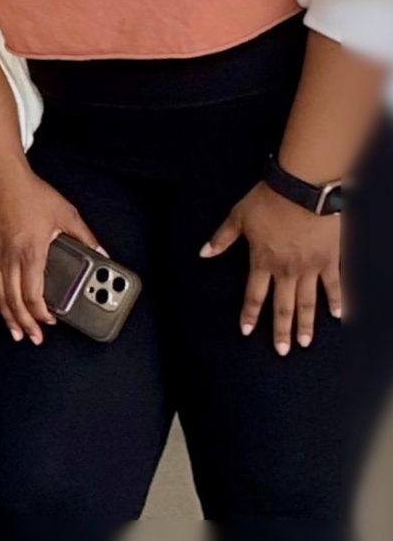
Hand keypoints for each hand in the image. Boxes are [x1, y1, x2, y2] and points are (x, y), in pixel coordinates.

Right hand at [0, 167, 103, 345]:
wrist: (2, 178)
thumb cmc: (32, 194)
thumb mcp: (66, 214)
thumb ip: (85, 237)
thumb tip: (102, 254)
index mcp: (32, 252)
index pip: (33, 294)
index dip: (41, 313)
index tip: (50, 320)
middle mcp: (11, 257)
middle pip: (15, 300)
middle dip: (25, 323)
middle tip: (33, 338)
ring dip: (7, 316)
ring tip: (15, 331)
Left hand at [203, 182, 343, 355]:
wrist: (303, 190)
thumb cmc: (268, 200)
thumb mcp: (237, 217)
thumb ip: (221, 238)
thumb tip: (203, 253)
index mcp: (262, 261)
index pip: (253, 295)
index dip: (249, 314)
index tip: (246, 331)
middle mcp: (286, 270)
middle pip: (282, 306)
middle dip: (280, 330)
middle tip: (282, 350)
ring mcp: (310, 267)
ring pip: (307, 302)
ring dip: (305, 324)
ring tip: (305, 343)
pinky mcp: (330, 260)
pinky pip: (334, 285)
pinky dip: (337, 301)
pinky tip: (338, 316)